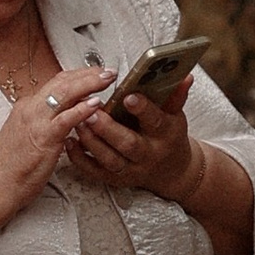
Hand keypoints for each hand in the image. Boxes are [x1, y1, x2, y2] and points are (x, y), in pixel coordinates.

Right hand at [0, 64, 115, 216]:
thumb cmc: (10, 169)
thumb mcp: (27, 137)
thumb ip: (45, 124)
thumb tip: (66, 117)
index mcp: (27, 108)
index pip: (56, 83)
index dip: (79, 76)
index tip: (95, 74)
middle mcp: (30, 109)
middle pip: (62, 82)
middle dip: (88, 74)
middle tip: (107, 72)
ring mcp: (36, 121)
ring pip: (65, 93)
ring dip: (89, 84)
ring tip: (107, 79)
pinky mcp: (44, 137)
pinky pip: (66, 118)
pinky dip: (83, 109)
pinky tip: (96, 104)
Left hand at [66, 78, 197, 203]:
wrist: (171, 170)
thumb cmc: (169, 136)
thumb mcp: (175, 116)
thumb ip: (175, 96)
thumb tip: (184, 75)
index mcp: (165, 135)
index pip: (155, 121)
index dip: (142, 109)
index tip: (128, 96)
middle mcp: (148, 155)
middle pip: (128, 144)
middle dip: (108, 129)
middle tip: (91, 112)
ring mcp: (130, 169)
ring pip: (109, 159)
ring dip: (91, 141)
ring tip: (78, 121)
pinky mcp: (115, 179)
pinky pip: (94, 171)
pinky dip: (79, 159)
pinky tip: (70, 142)